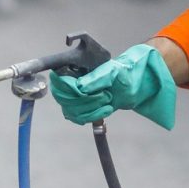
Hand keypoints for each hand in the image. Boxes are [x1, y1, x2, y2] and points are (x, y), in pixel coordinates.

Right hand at [49, 43, 176, 128]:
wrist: (131, 86)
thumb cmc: (120, 73)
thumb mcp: (112, 71)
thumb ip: (96, 78)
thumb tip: (80, 88)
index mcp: (73, 69)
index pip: (57, 81)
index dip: (66, 87)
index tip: (81, 90)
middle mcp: (69, 84)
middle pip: (64, 98)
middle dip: (86, 100)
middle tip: (105, 94)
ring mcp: (73, 98)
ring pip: (71, 110)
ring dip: (92, 108)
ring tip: (108, 100)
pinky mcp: (80, 110)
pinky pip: (78, 118)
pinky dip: (93, 116)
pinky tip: (106, 109)